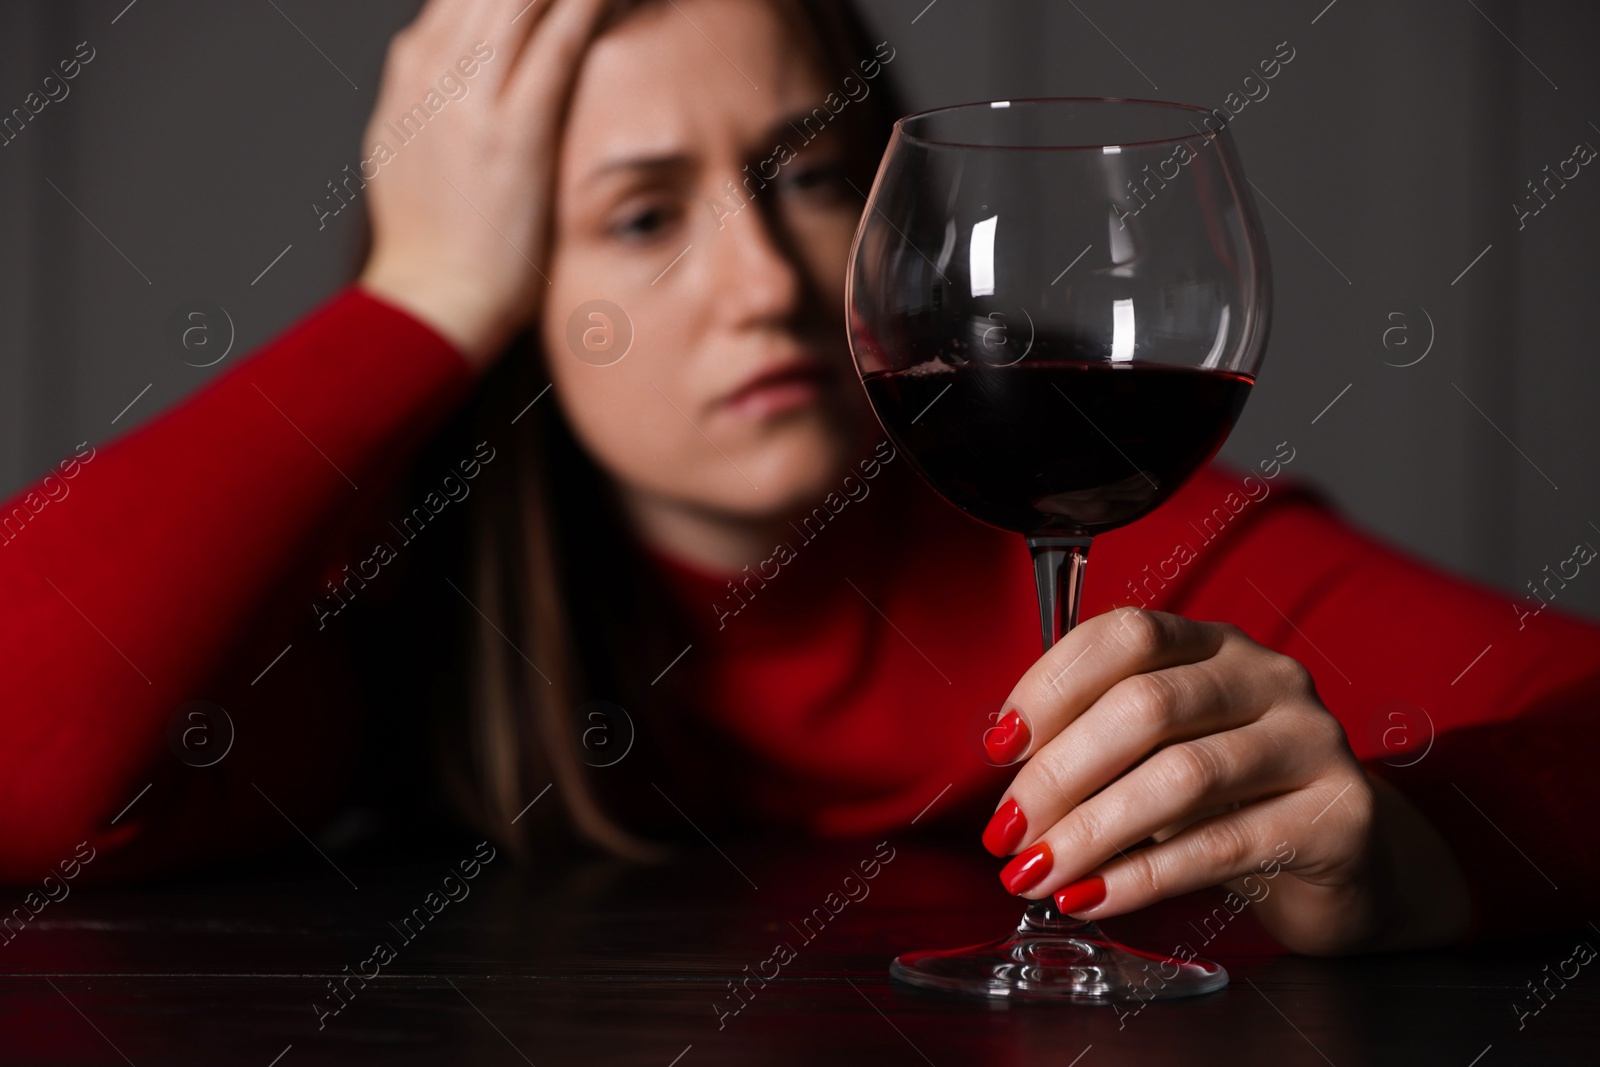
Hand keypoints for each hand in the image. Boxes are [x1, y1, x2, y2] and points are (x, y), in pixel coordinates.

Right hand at [357, 0, 610, 367]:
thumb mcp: (412, 152)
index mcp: (414, 69)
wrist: (434, 300)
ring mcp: (472, 95)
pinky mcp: (515, 127)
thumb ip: (436, 103)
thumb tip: (457, 77)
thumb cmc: (434, 244)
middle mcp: (436, 66)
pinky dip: (593, 7)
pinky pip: (560, 39)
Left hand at [981, 607, 1472, 954]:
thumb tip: (1013, 788)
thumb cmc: (1234, 802)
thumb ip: (1102, 749)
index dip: (1051, 685)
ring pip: (1181, 777)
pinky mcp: (1336, 818)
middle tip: (1007, 831)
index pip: (1124, 635)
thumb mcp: (1163, 756)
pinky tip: (1091, 898)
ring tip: (1035, 874)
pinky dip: (1141, 879)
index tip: (999, 746)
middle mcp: (1267, 678)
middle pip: (1145, 706)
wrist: (1349, 863)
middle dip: (1058, 774)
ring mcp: (1310, 742)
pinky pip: (1220, 846)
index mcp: (1213, 645)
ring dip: (1091, 832)